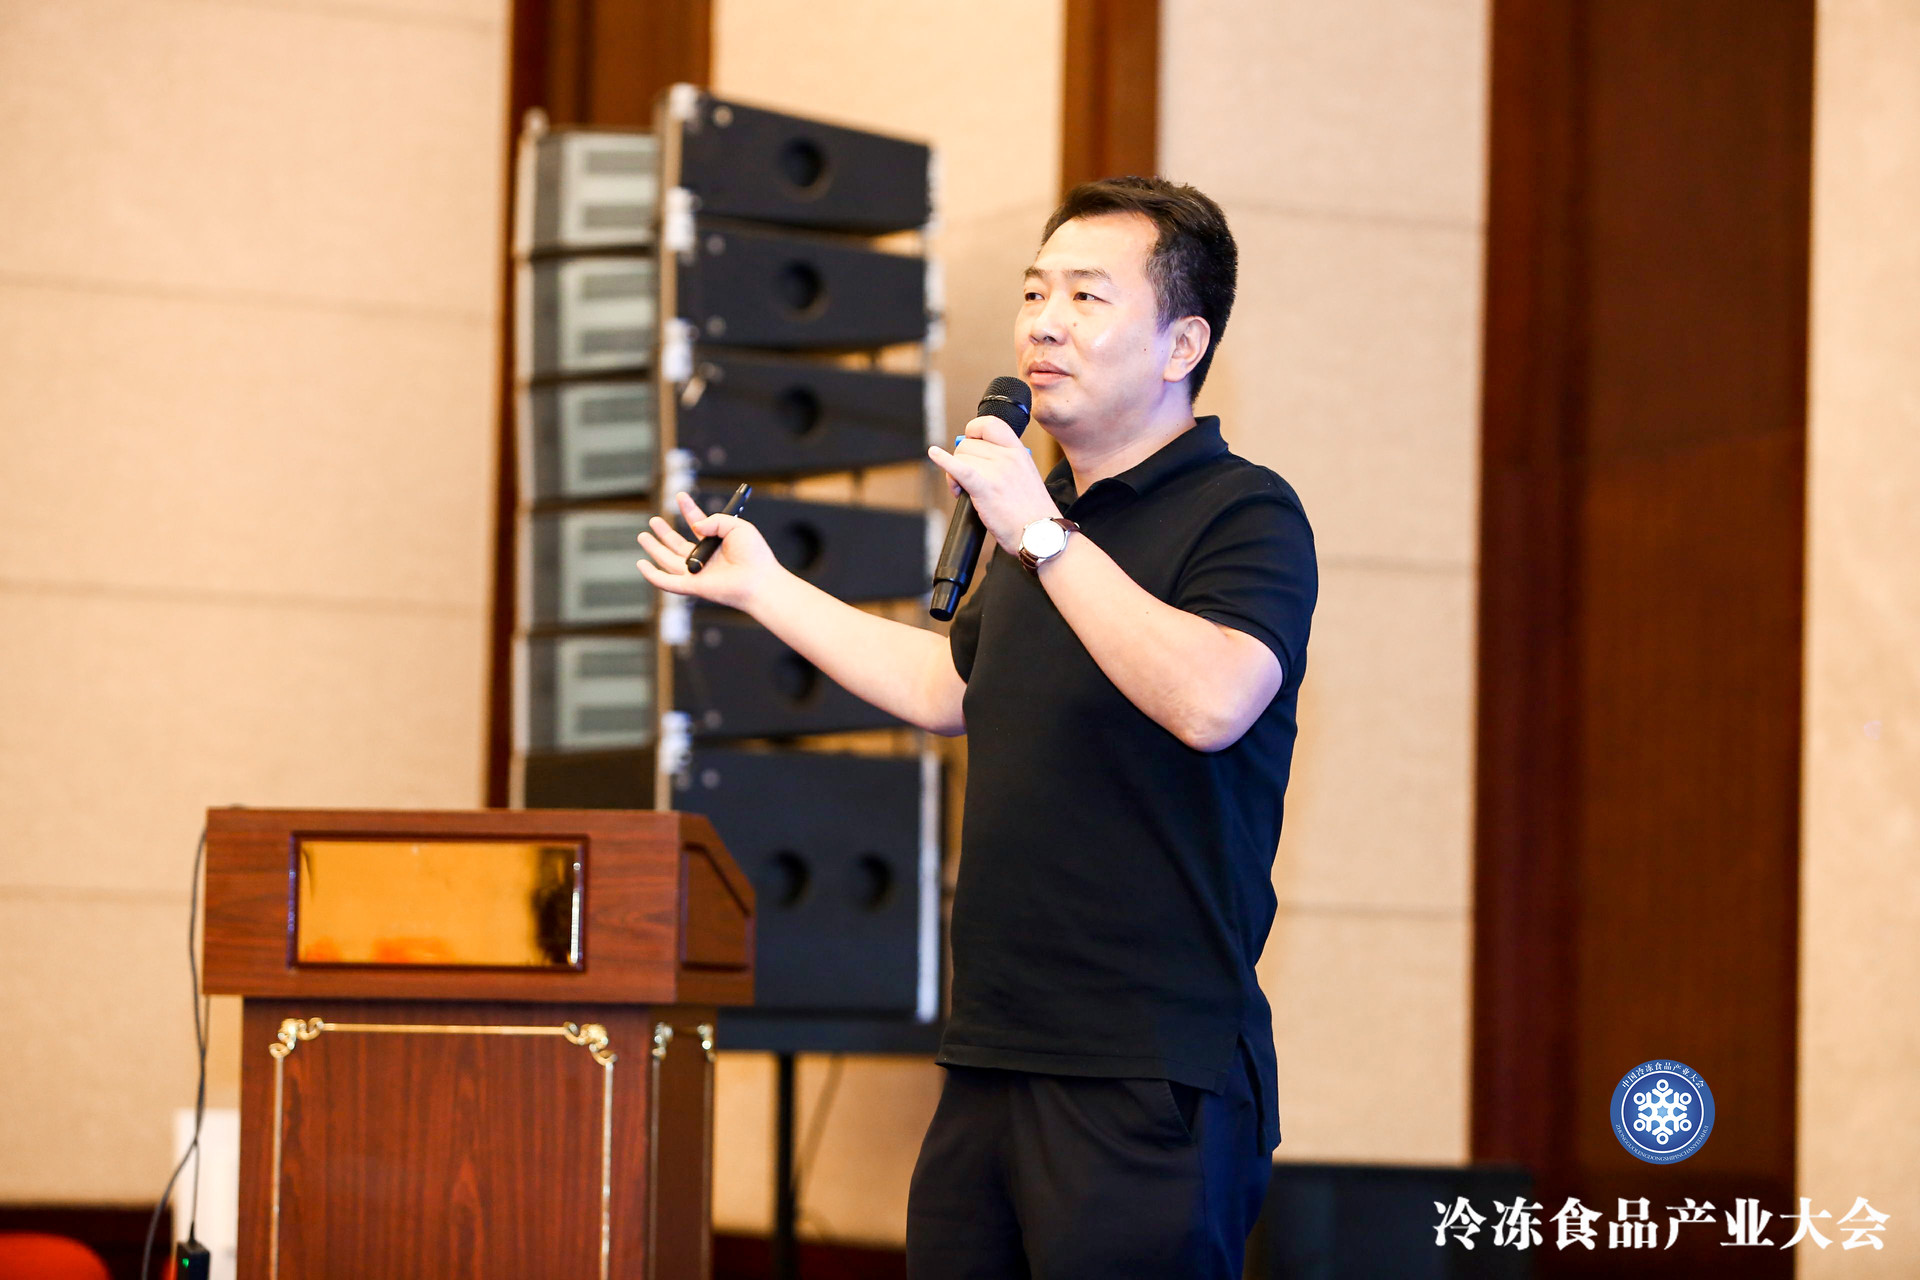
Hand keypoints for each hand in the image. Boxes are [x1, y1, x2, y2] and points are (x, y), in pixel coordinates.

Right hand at [635, 491, 782, 612]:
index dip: (688, 510)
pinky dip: (652, 575)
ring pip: (669, 561)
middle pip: (679, 544)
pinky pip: (667, 582)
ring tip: (643, 535)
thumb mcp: (738, 526)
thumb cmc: (755, 555)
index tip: (681, 496)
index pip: (698, 524)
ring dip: (655, 549)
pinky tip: (641, 565)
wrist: (759, 579)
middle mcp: (705, 558)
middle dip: (665, 533)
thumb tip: (696, 525)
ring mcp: (697, 572)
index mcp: (717, 543)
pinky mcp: (692, 586)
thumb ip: (716, 520)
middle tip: (654, 520)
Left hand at [927, 415, 1059, 550]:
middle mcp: (1008, 457)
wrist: (1040, 533)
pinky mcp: (985, 488)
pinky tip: (934, 454)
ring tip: (964, 492)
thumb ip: (1004, 463)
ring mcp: (997, 471)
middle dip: (962, 461)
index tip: (971, 443)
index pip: (990, 424)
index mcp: (1018, 451)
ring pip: (960, 458)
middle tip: (966, 482)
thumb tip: (976, 457)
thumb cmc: (1031, 512)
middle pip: (967, 445)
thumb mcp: (1024, 475)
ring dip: (955, 475)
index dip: (974, 431)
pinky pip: (959, 468)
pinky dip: (943, 461)